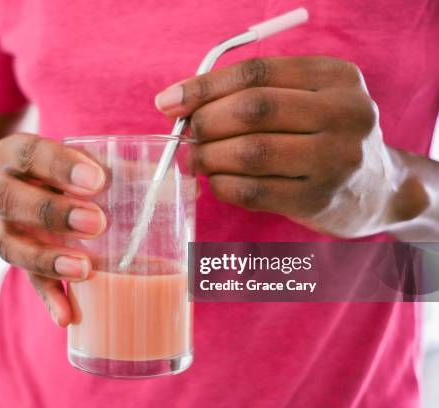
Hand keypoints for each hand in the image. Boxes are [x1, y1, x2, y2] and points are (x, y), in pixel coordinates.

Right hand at [0, 133, 106, 325]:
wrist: (16, 188)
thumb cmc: (59, 171)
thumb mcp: (77, 160)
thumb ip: (117, 168)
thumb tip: (176, 189)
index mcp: (16, 154)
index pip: (31, 154)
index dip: (60, 167)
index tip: (97, 180)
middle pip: (10, 200)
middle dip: (53, 213)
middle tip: (97, 223)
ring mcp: (2, 228)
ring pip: (11, 246)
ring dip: (48, 260)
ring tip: (85, 269)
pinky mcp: (16, 259)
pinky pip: (28, 281)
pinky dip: (49, 297)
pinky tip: (67, 314)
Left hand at [155, 56, 422, 237]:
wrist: (377, 190)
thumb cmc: (323, 136)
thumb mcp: (306, 99)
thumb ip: (251, 93)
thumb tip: (176, 103)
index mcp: (336, 77)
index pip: (256, 72)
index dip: (204, 87)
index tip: (169, 102)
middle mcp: (344, 114)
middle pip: (253, 110)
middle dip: (205, 122)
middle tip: (184, 134)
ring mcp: (335, 161)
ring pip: (250, 153)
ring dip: (209, 156)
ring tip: (196, 159)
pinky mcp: (319, 201)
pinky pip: (253, 192)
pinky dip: (222, 186)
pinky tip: (216, 181)